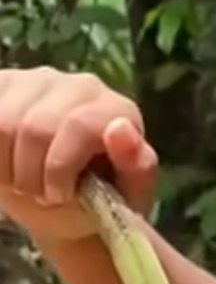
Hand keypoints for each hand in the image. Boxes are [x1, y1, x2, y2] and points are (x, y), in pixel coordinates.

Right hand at [0, 68, 157, 242]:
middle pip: (35, 127)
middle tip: (39, 193)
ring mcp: (40, 80)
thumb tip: (121, 128)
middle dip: (30, 175)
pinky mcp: (7, 84)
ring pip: (2, 122)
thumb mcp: (126, 198)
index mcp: (117, 110)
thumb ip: (135, 166)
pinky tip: (5, 163)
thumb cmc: (100, 202)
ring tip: (22, 179)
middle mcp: (81, 86)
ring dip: (5, 165)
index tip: (58, 196)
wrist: (64, 203)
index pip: (79, 125)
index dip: (58, 169)